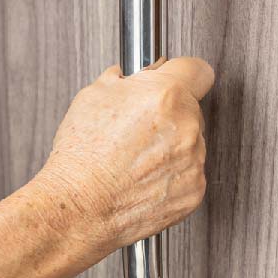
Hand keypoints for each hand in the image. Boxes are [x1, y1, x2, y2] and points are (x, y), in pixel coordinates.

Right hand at [34, 57, 213, 252]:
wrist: (80, 207)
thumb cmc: (82, 156)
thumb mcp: (94, 96)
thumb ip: (126, 79)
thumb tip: (136, 76)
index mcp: (166, 95)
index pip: (198, 70)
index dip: (183, 73)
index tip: (177, 78)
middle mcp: (186, 126)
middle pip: (191, 109)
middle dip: (169, 113)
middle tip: (138, 127)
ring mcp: (194, 161)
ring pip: (191, 143)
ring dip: (171, 146)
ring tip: (135, 158)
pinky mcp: (195, 191)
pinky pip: (190, 174)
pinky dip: (172, 175)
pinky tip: (143, 178)